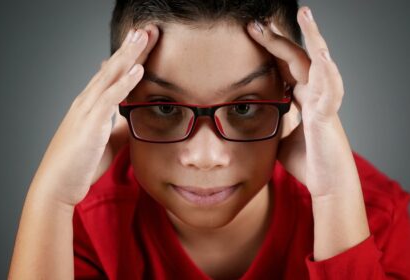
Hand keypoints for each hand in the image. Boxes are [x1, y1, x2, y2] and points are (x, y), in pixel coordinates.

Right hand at [30, 25, 158, 206]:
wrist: (57, 185)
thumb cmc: (80, 165)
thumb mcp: (106, 143)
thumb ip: (119, 129)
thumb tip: (131, 121)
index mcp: (91, 105)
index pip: (112, 75)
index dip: (128, 58)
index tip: (142, 43)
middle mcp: (87, 102)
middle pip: (113, 68)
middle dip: (131, 48)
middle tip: (147, 29)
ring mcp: (87, 110)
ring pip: (111, 76)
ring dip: (130, 55)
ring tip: (145, 36)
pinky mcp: (90, 123)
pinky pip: (110, 97)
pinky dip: (125, 82)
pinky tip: (138, 69)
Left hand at [247, 7, 359, 197]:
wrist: (326, 184)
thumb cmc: (307, 162)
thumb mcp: (281, 138)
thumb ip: (274, 124)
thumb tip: (257, 119)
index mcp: (303, 99)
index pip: (286, 67)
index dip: (271, 50)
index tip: (252, 35)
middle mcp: (315, 95)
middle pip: (297, 58)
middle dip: (278, 39)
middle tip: (258, 22)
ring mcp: (323, 102)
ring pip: (319, 63)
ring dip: (312, 37)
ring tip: (305, 13)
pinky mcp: (328, 114)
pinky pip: (330, 87)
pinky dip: (327, 69)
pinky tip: (322, 51)